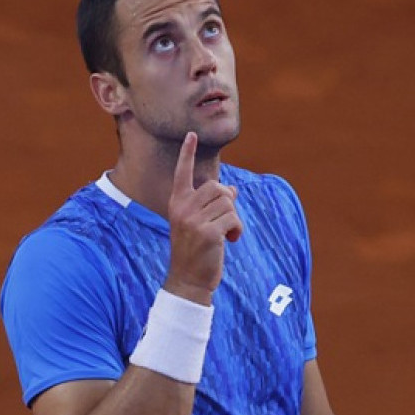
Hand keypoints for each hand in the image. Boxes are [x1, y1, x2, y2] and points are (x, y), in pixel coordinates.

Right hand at [164, 131, 241, 303]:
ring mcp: (194, 220)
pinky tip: (231, 241)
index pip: (182, 173)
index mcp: (177, 203)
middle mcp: (183, 208)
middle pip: (217, 187)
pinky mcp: (208, 233)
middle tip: (226, 221)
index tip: (191, 134)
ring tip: (227, 234)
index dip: (187, 153)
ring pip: (228, 203)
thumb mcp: (199, 224)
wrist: (188, 280)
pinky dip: (237, 229)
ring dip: (234, 218)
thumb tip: (232, 189)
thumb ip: (212, 205)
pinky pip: (233, 218)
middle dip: (228, 202)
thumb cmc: (196, 251)